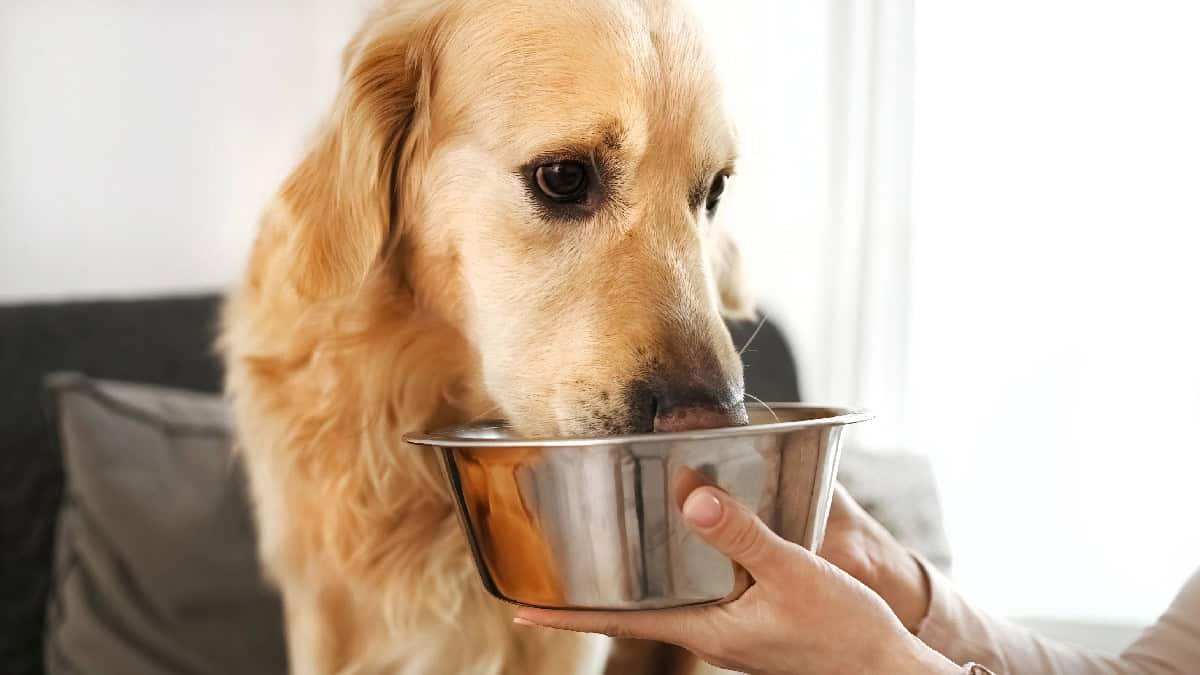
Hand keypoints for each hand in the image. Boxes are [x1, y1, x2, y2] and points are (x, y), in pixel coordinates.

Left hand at [513, 486, 958, 674]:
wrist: (885, 668)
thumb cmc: (842, 632)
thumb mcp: (793, 576)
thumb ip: (744, 536)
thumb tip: (692, 499)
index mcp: (705, 629)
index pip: (618, 622)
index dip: (567, 616)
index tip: (519, 608)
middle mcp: (708, 631)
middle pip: (635, 609)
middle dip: (592, 591)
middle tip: (551, 562)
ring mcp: (728, 627)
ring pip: (666, 598)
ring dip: (633, 577)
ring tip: (601, 546)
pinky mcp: (751, 617)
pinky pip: (701, 590)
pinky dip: (678, 568)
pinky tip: (684, 541)